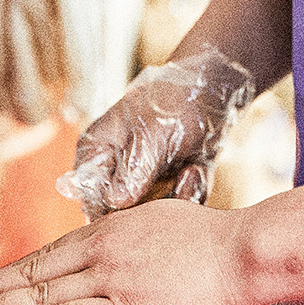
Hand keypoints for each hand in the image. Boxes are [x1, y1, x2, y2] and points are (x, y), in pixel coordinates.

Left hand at [0, 199, 254, 304]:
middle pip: (34, 272)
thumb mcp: (163, 225)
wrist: (244, 253)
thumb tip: (116, 252)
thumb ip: (133, 240)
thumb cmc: (215, 243)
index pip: (50, 253)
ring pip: (40, 295)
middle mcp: (102, 250)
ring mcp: (110, 279)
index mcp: (112, 229)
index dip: (14, 270)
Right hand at [57, 46, 254, 217]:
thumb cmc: (175, 101)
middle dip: (157, 203)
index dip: (115, 211)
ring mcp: (142, 181)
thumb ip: (132, 168)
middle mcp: (114, 171)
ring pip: (154, 215)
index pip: (90, 199)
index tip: (144, 203)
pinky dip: (192, 189)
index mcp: (96, 153)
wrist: (213, 88)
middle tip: (179, 178)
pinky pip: (176, 206)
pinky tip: (197, 168)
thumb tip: (115, 201)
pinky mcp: (168, 186)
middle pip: (123, 215)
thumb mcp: (152, 133)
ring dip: (178, 196)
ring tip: (191, 168)